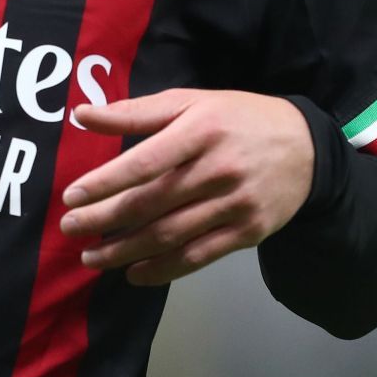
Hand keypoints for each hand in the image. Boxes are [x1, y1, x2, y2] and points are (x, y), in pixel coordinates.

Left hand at [60, 89, 312, 285]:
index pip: (145, 161)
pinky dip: (163, 269)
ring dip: (125, 250)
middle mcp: (218, 169)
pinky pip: (198, 256)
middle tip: (70, 228)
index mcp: (201, 130)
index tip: (71, 196)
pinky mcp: (247, 232)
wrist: (305, 148)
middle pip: (153, 202)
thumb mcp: (190, 102)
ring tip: (91, 257)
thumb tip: (82, 114)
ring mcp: (235, 204)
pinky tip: (133, 273)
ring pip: (170, 234)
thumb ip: (136, 111)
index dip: (105, 182)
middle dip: (105, 219)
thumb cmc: (236, 119)